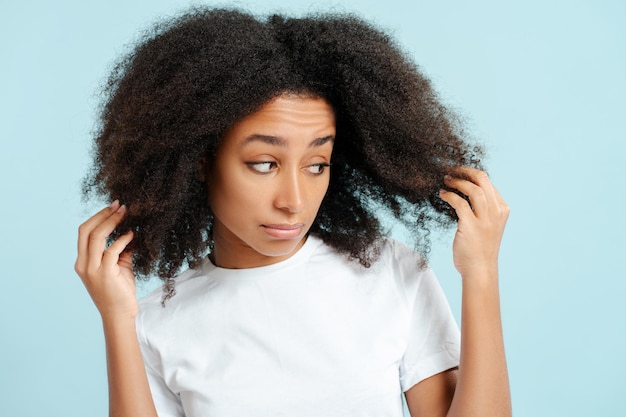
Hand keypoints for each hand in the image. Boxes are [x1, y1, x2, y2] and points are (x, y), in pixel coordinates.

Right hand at [75, 200, 137, 319]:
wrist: (120, 315)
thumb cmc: (120, 291)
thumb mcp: (119, 267)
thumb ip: (120, 251)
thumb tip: (129, 233)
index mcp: (83, 262)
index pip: (84, 232)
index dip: (98, 216)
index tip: (113, 207)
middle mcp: (83, 264)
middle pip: (86, 230)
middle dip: (103, 214)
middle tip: (119, 205)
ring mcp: (92, 269)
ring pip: (96, 237)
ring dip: (112, 222)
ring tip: (126, 213)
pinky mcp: (105, 274)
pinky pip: (113, 250)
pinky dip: (123, 239)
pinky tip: (132, 234)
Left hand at [439, 167, 508, 277]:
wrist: (480, 269)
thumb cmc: (480, 248)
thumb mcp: (488, 225)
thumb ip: (483, 209)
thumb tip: (466, 191)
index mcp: (502, 209)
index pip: (488, 182)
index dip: (471, 173)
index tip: (459, 172)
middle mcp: (496, 212)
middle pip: (482, 179)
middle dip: (464, 171)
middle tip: (451, 171)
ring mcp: (485, 219)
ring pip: (472, 189)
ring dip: (456, 181)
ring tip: (445, 180)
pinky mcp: (471, 226)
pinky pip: (459, 203)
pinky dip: (449, 195)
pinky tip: (442, 194)